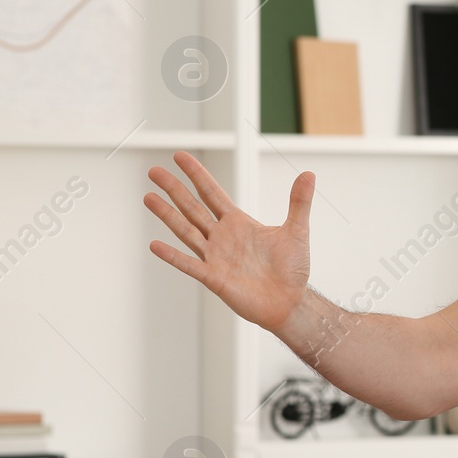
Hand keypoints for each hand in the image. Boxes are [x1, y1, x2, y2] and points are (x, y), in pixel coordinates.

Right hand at [144, 150, 315, 333]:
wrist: (290, 301)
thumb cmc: (292, 269)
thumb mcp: (297, 230)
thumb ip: (299, 202)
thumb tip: (309, 174)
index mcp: (238, 223)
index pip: (212, 193)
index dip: (196, 174)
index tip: (180, 156)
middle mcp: (222, 237)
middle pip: (193, 207)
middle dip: (174, 189)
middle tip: (154, 171)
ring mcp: (215, 256)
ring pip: (185, 230)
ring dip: (167, 215)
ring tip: (148, 197)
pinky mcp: (214, 278)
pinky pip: (189, 264)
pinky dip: (172, 256)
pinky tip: (155, 244)